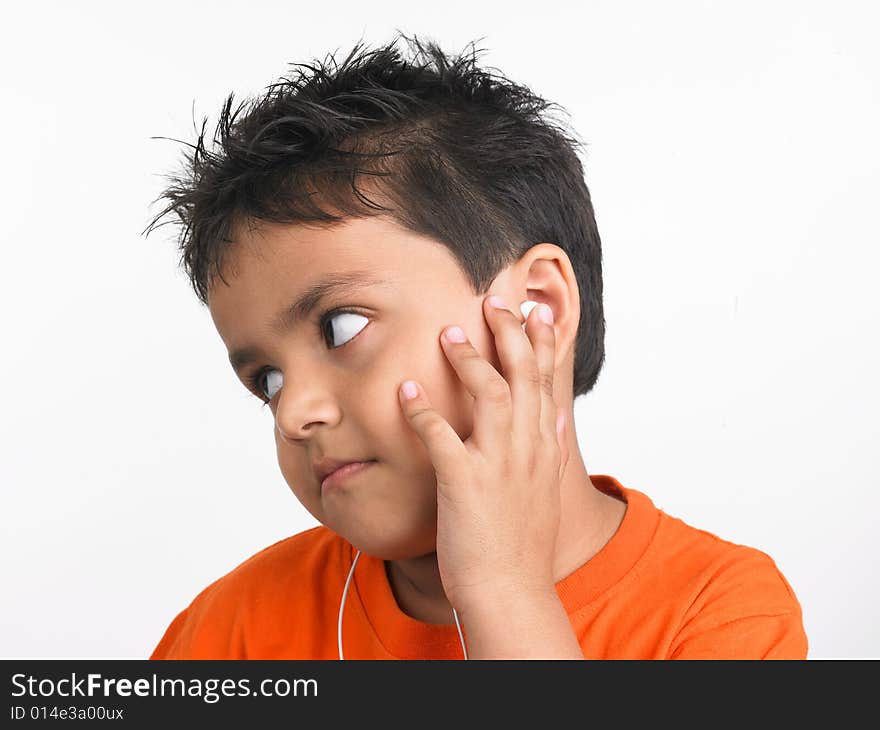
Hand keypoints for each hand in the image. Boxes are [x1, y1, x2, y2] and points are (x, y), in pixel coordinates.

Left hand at [397, 294, 569, 615]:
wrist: (510, 591)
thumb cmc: (522, 544)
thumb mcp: (545, 490)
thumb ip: (547, 450)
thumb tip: (554, 420)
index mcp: (541, 449)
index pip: (546, 383)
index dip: (542, 343)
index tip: (537, 310)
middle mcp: (526, 448)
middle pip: (522, 376)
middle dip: (510, 332)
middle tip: (496, 298)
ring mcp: (498, 464)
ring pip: (489, 394)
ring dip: (469, 359)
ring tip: (448, 331)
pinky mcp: (465, 482)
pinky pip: (440, 437)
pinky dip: (422, 410)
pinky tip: (406, 389)